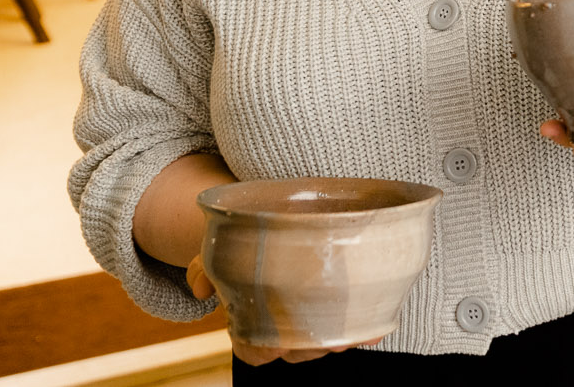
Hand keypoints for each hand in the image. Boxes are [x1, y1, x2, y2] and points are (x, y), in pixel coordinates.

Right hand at [186, 255, 381, 364]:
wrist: (277, 222)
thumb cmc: (249, 244)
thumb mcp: (223, 251)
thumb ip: (205, 265)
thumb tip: (199, 287)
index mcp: (255, 320)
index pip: (254, 351)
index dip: (260, 351)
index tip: (270, 341)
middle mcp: (287, 325)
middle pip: (296, 351)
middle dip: (306, 346)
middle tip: (314, 334)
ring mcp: (317, 317)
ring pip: (326, 342)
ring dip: (337, 340)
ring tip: (345, 333)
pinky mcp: (344, 304)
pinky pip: (359, 325)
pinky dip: (369, 329)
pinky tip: (375, 329)